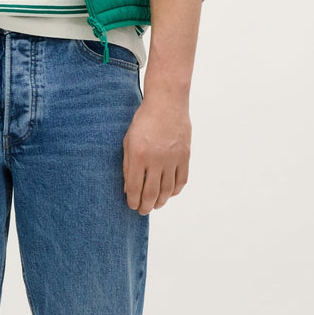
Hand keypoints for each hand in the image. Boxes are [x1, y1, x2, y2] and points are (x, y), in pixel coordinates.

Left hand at [122, 92, 190, 212]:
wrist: (167, 103)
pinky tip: (169, 194)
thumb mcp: (128, 141)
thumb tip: (129, 189)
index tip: (132, 205)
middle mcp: (156, 159)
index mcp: (139, 155)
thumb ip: (128, 165)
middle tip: (142, 211)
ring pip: (167, 190)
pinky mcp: (185, 156)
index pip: (135, 188)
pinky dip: (175, 191)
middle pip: (151, 193)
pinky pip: (181, 180)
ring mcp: (173, 158)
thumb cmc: (144, 120)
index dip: (133, 201)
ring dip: (160, 201)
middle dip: (146, 206)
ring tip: (155, 205)